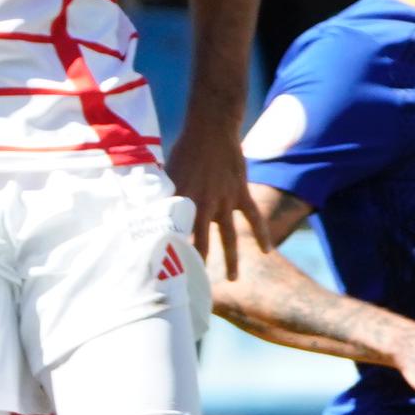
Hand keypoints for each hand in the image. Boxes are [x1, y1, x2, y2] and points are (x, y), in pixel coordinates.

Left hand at [167, 125, 255, 272]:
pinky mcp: (241, 194)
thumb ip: (162, 196)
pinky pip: (254, 218)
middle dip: (197, 266)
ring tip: (231, 280)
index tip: (164, 273)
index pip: (173, 234)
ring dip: (230, 260)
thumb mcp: (167, 173)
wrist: (212, 129)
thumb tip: (148, 212)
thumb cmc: (184, 150)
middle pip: (201, 243)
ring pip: (229, 238)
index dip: (169, 254)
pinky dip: (262, 234)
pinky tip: (266, 251)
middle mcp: (204, 205)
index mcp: (181, 201)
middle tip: (194, 285)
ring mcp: (226, 201)